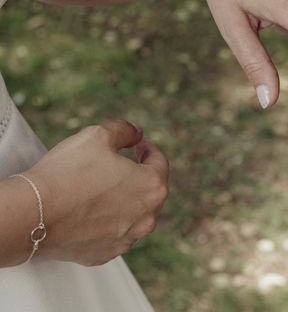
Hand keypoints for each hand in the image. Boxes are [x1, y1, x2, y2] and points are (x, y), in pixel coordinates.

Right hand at [26, 120, 168, 265]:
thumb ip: (125, 130)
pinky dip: (109, 221)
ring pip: (135, 214)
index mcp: (153, 187)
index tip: (138, 145)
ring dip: (126, 199)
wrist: (31, 214)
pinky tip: (94, 211)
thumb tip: (137, 133)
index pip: (159, 163)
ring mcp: (127, 239)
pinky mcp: (106, 254)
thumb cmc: (67, 173)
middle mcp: (147, 217)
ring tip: (107, 187)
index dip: (148, 149)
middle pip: (151, 191)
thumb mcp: (98, 135)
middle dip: (140, 175)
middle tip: (125, 163)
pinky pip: (115, 234)